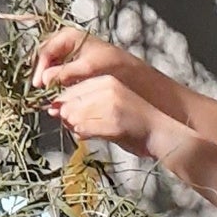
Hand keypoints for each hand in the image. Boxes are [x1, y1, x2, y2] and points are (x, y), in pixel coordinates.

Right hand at [33, 28, 130, 92]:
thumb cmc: (111, 63)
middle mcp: (64, 40)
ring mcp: (66, 51)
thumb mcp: (87, 67)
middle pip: (44, 56)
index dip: (40, 67)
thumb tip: (45, 78)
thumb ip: (65, 72)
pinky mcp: (70, 61)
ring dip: (47, 76)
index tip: (39, 83)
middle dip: (41, 71)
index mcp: (68, 35)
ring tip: (48, 89)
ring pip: (49, 63)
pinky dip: (54, 78)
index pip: (46, 50)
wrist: (127, 70)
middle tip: (40, 87)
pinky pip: (56, 69)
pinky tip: (56, 87)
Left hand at [46, 71, 161, 159]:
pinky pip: (84, 129)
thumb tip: (54, 110)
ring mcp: (111, 105)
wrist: (161, 134)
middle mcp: (108, 89)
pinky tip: (90, 136)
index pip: (71, 90)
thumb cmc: (134, 124)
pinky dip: (83, 135)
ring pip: (75, 117)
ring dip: (74, 127)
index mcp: (106, 81)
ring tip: (87, 131)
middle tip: (74, 126)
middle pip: (70, 104)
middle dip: (67, 118)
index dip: (62, 104)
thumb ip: (84, 106)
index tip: (62, 114)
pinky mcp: (114, 123)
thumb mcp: (109, 106)